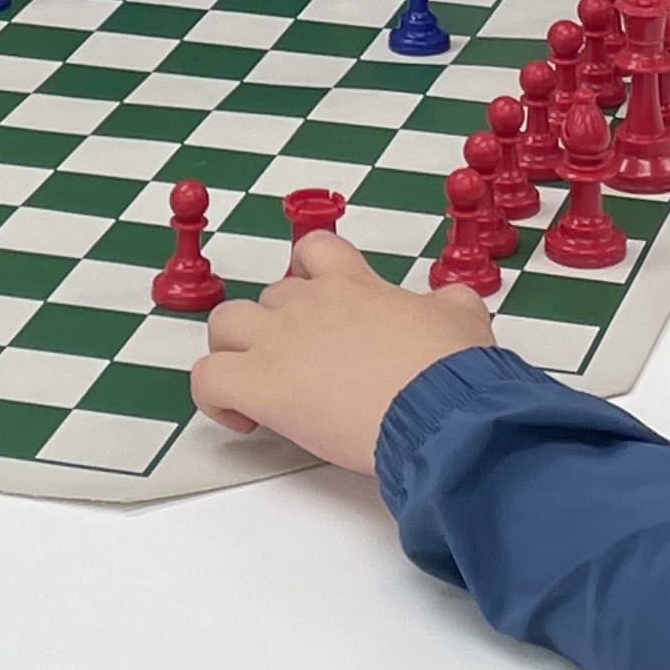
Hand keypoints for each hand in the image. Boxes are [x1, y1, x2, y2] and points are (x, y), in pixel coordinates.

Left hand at [184, 232, 490, 472]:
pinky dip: (215, 399)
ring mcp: (278, 341)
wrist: (437, 409)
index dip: (308, 273)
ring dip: (234, 351)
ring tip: (259, 384)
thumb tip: (452, 304)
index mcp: (353, 284)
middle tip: (304, 365)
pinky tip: (244, 419)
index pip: (313, 250)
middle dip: (278, 327)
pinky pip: (207, 380)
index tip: (319, 304)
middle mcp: (309, 304)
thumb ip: (449, 303)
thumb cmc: (451, 371)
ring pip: (224, 324)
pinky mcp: (259, 386)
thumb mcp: (463, 318)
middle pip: (267, 296)